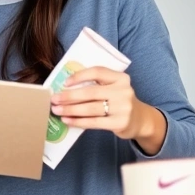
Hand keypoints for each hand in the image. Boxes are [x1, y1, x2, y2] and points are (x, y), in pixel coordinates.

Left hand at [50, 66, 165, 153]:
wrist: (140, 120)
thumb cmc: (119, 102)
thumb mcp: (114, 88)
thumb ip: (97, 85)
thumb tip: (65, 88)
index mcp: (120, 78)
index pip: (97, 72)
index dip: (79, 76)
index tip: (64, 82)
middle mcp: (123, 91)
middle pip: (91, 92)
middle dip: (69, 96)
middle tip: (54, 99)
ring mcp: (123, 108)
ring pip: (90, 108)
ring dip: (70, 110)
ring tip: (57, 110)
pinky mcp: (120, 123)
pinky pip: (94, 122)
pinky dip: (78, 121)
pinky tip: (67, 120)